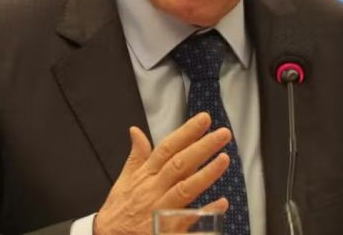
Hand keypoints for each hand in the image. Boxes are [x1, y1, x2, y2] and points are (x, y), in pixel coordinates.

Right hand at [94, 112, 230, 234]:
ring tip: (224, 159)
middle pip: (180, 165)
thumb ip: (136, 155)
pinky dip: (205, 212)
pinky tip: (222, 202)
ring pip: (184, 189)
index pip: (167, 148)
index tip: (204, 119)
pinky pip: (187, 221)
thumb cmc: (119, 210)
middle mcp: (154, 190)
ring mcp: (160, 211)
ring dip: (205, 174)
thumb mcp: (124, 180)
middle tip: (223, 133)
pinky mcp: (165, 231)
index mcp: (146, 175)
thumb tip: (136, 131)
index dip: (186, 132)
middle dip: (202, 147)